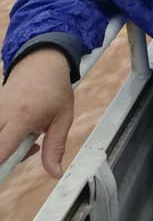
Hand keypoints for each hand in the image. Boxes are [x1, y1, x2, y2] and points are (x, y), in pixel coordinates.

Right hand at [0, 49, 74, 178]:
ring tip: (24, 135)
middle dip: (6, 156)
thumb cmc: (54, 88)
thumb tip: (55, 172)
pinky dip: (3, 136)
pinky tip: (14, 129)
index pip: (2, 145)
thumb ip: (55, 147)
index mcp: (22, 116)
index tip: (3, 167)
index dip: (0, 160)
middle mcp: (2, 113)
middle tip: (27, 146)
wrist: (41, 63)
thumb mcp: (63, 117)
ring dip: (5, 145)